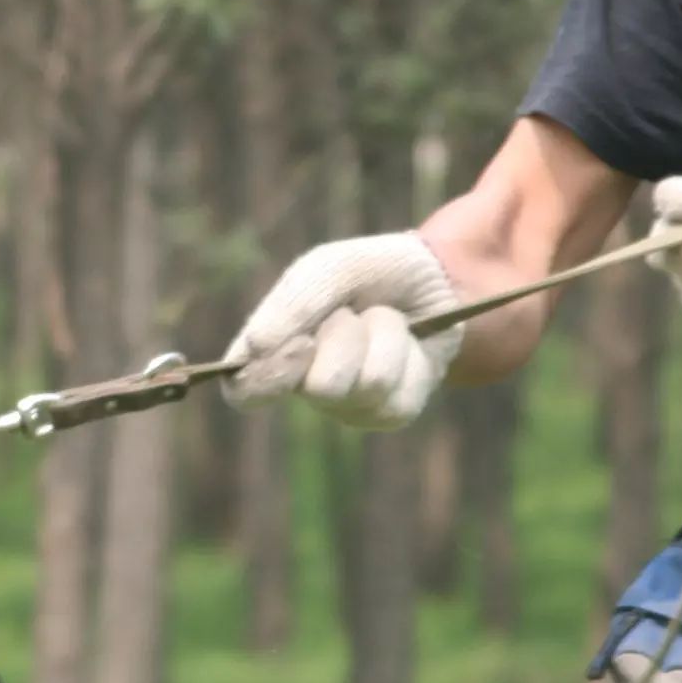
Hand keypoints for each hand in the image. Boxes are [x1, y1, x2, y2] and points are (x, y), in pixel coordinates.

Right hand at [224, 232, 463, 429]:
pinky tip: (409, 345)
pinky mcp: (390, 414)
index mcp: (276, 351)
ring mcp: (348, 406)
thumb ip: (291, 304)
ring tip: (386, 320)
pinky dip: (411, 357)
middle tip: (354, 311)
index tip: (301, 342)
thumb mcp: (330, 268)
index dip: (266, 376)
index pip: (242, 390)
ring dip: (385, 338)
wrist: (438, 278)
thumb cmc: (372, 272)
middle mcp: (305, 386)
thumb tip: (252, 349)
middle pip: (320, 387)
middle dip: (347, 336)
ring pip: (368, 385)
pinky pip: (399, 399)